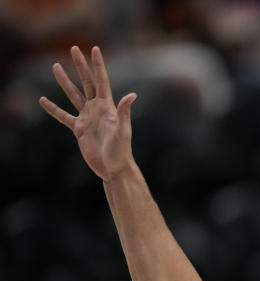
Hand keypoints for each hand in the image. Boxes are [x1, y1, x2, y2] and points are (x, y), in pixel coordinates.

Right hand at [38, 46, 136, 180]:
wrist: (113, 168)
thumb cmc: (121, 151)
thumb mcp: (123, 130)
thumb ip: (124, 112)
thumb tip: (131, 95)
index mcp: (108, 107)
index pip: (102, 81)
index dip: (98, 65)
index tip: (94, 49)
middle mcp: (97, 109)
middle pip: (87, 82)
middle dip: (80, 66)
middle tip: (73, 48)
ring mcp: (87, 118)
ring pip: (74, 95)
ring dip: (64, 81)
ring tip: (56, 66)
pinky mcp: (79, 129)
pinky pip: (64, 116)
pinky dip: (53, 109)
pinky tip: (43, 100)